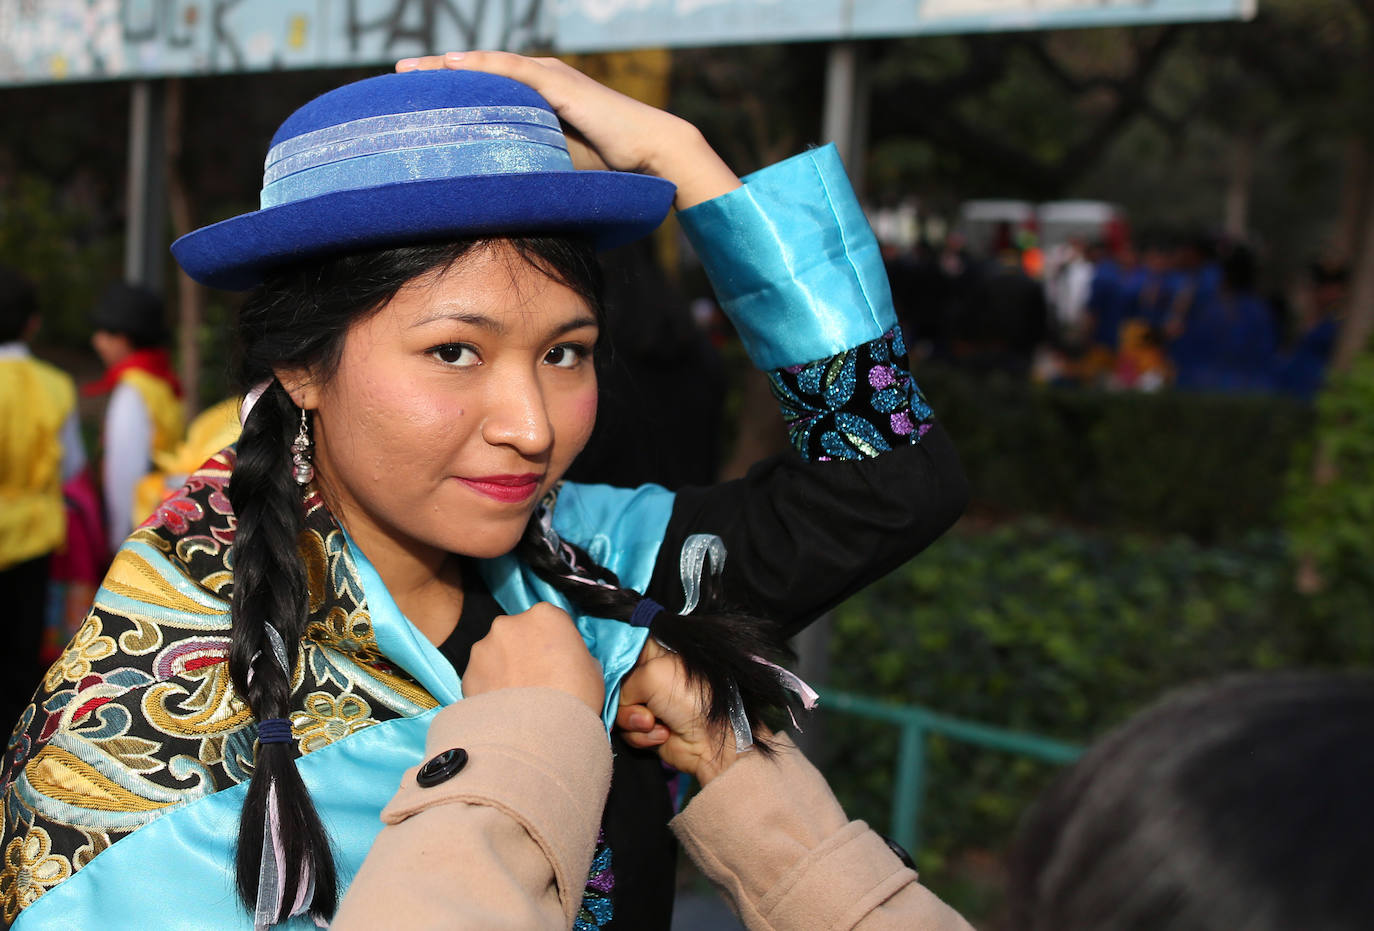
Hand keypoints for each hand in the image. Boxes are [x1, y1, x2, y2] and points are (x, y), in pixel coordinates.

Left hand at [396, 51, 739, 209]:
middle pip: (481, 73)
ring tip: (413, 70)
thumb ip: (531, 173)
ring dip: (450, 66)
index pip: (489, 91)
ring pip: (490, 67)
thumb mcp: (561, 170)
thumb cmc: (616, 170)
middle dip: (439, 74)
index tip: (416, 101)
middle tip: (400, 77)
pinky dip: (482, 67)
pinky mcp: (563, 86)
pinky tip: (453, 65)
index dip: (452, 92)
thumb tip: (499, 203)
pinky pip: (514, 72)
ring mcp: (554, 80)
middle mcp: (545, 83)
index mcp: (543, 102)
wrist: (655, 156)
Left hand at [463, 602, 604, 714]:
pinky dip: (489, 687)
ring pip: (496, 653)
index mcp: (545, 615)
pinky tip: (502, 707)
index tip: (558, 661)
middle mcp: (510, 623)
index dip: (556, 641)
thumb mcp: (592, 670)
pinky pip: (481, 676)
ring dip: (505, 667)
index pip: (551, 621)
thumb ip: (574, 655)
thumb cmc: (575, 699)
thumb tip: (565, 661)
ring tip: (517, 698)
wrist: (538, 735)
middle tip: (537, 679)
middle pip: (519, 632)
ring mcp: (484, 646)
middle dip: (525, 650)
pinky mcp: (468, 672)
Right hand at [616, 640, 752, 784]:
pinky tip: (663, 734)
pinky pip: (627, 730)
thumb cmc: (690, 699)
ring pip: (618, 710)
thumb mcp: (651, 674)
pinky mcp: (647, 727)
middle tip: (642, 704)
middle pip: (613, 682)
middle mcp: (649, 675)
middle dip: (623, 698)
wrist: (711, 740)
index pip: (621, 646)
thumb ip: (622, 680)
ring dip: (634, 719)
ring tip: (655, 722)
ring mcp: (648, 702)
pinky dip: (642, 735)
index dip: (610, 657)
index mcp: (655, 651)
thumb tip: (614, 696)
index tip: (602, 667)